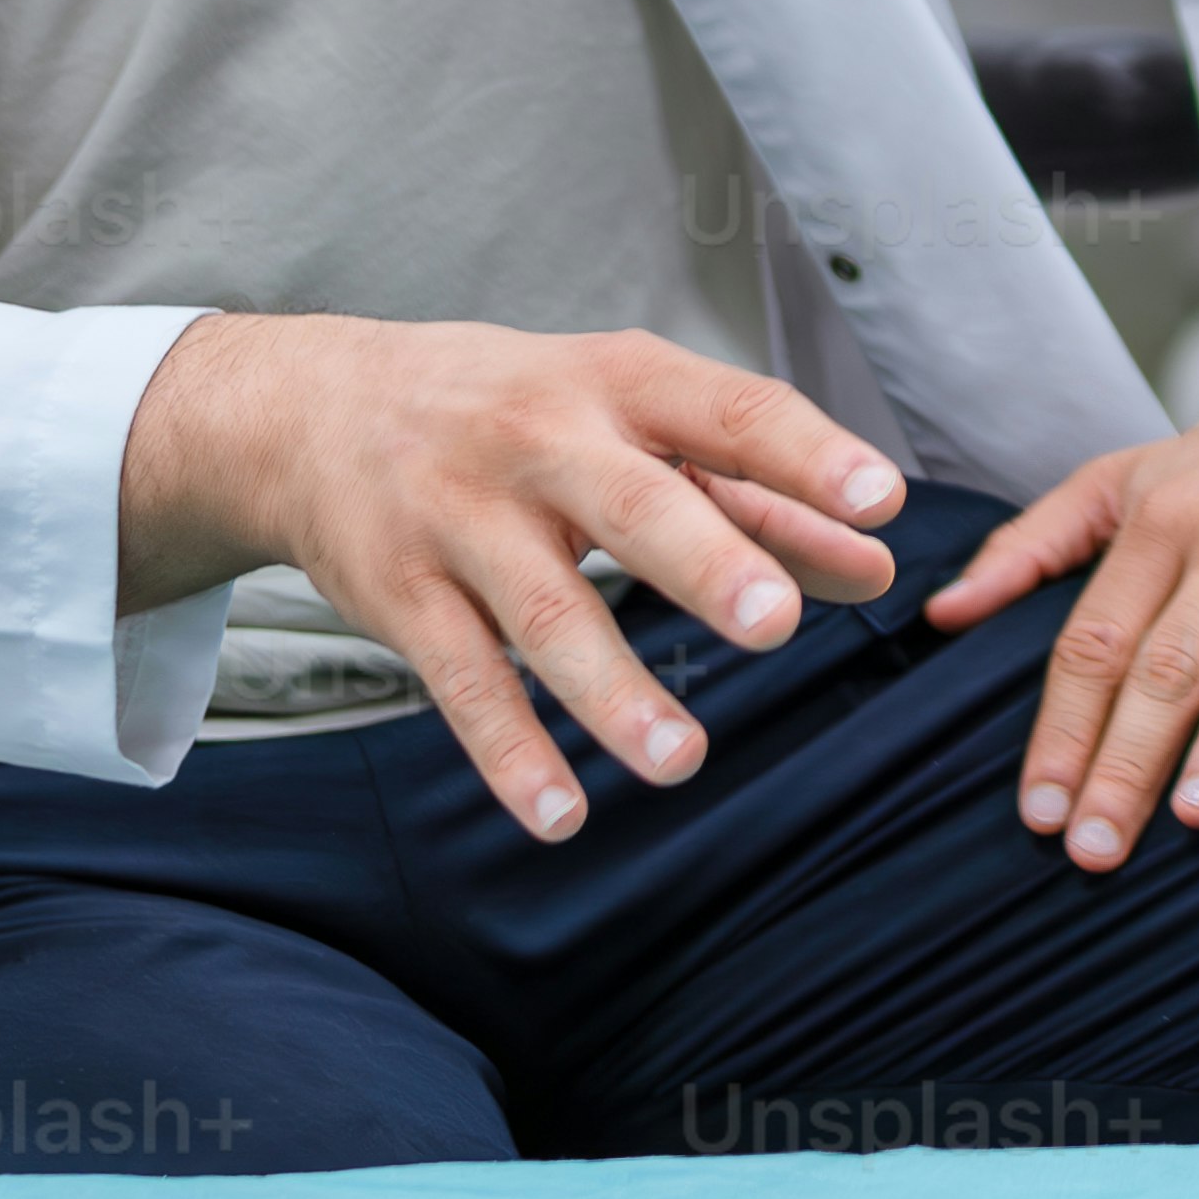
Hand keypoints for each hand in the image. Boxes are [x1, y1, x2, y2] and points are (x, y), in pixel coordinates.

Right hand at [119, 310, 906, 846]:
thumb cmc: (519, 414)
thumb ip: (760, 497)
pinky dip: (510, 752)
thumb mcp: (635, 426)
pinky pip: (462, 682)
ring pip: (546, 613)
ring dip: (611, 694)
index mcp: (620, 383)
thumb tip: (879, 571)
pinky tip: (560, 815)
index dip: (805, 455)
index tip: (882, 501)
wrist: (315, 410)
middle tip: (776, 626)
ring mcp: (463, 518)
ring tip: (681, 761)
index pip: (728, 410)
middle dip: (706, 564)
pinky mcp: (402, 595)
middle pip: (634, 506)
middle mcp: (542, 441)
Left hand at [924, 332, 1198, 865]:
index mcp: (1160, 520)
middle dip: (1129, 760)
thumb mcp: (1122, 480)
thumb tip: (942, 615)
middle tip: (1097, 850)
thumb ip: (1031, 545)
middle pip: (1171, 661)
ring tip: (1197, 814)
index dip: (1064, 729)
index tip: (1040, 813)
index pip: (1097, 640)